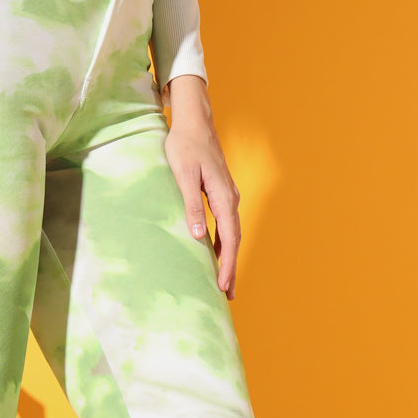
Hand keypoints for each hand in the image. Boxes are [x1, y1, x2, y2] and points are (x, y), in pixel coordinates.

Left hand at [163, 74, 240, 300]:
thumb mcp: (182, 174)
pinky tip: (217, 256)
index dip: (227, 263)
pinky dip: (224, 244)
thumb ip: (191, 205)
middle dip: (231, 268)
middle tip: (227, 295)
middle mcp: (230, 198)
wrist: (193, 121)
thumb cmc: (184, 145)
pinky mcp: (221, 195)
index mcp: (223, 195)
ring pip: (232, 234)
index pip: (229, 237)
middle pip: (234, 240)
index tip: (222, 285)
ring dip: (228, 258)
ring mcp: (228, 196)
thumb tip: (198, 236)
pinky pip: (226, 225)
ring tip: (224, 283)